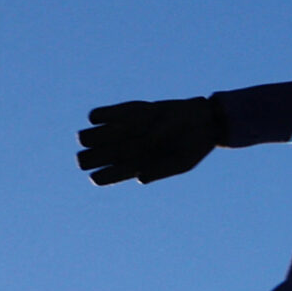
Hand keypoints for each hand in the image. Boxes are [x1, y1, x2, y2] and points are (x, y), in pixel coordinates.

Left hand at [75, 96, 225, 185]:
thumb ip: (161, 170)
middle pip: (89, 158)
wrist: (203, 120)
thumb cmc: (194, 145)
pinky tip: (107, 119)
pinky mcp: (124, 112)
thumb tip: (140, 178)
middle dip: (89, 156)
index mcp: (132, 167)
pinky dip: (100, 116)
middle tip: (103, 150)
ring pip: (88, 137)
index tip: (108, 169)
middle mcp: (122, 151)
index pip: (102, 177)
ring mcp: (121, 131)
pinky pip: (98, 116)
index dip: (99, 175)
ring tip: (110, 131)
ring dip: (92, 136)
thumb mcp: (182, 162)